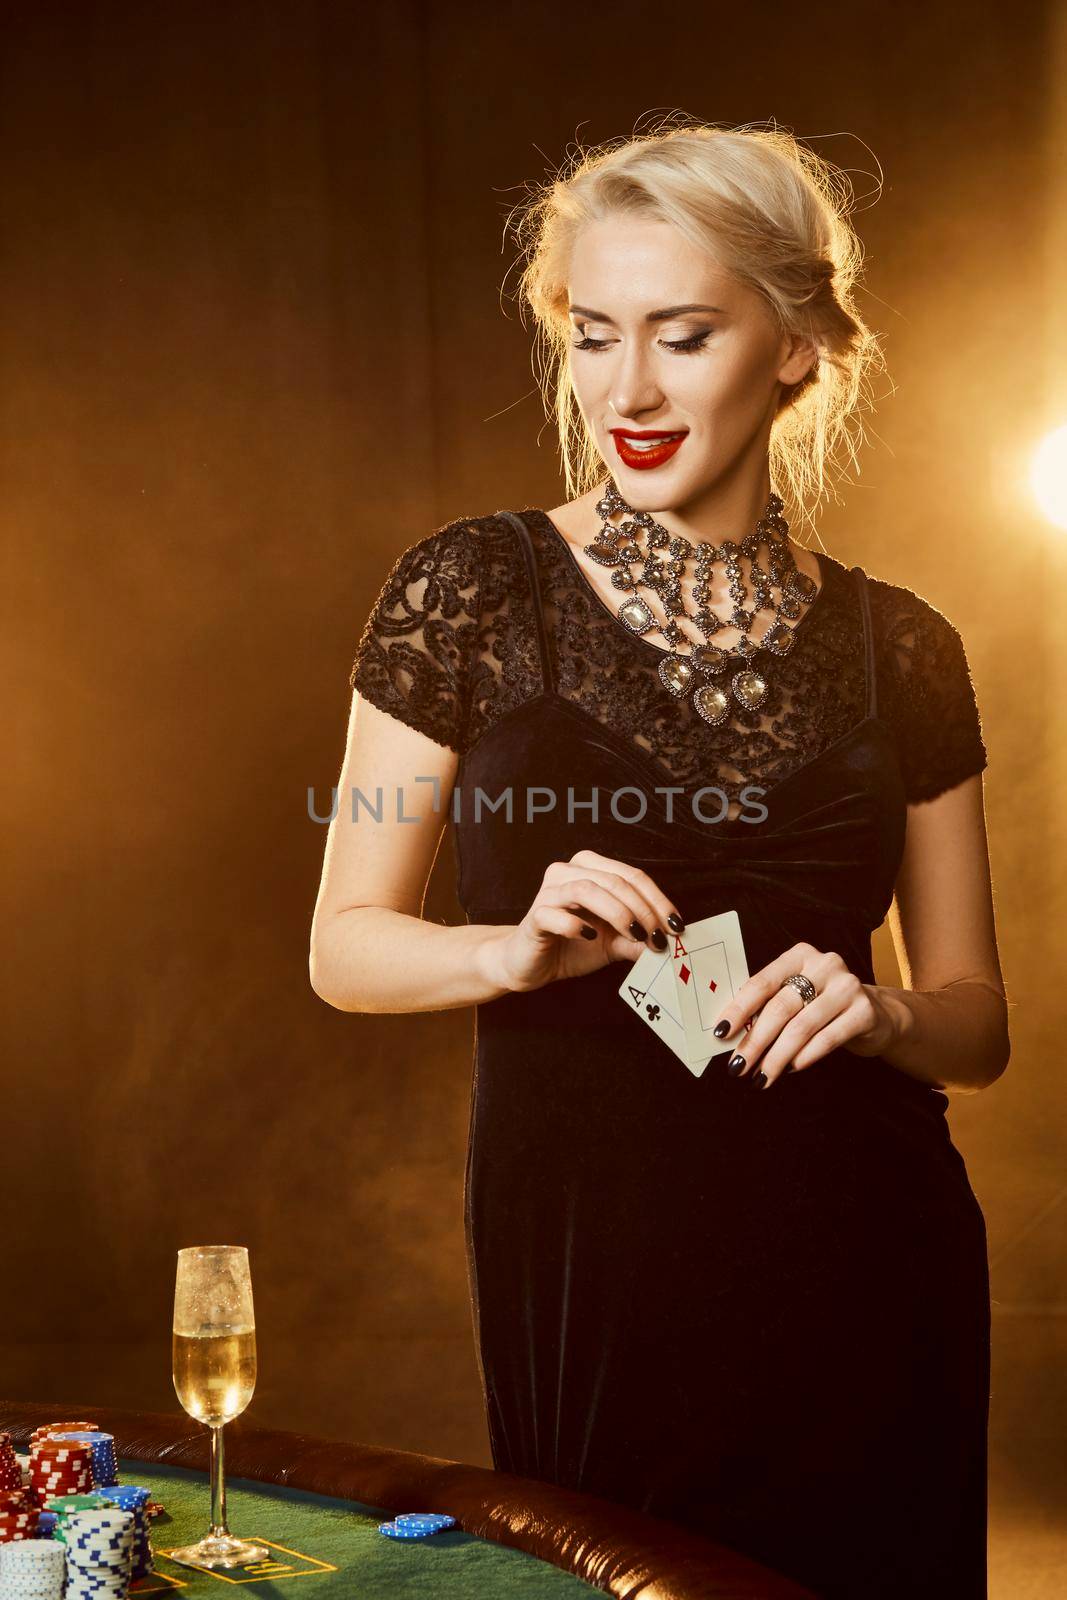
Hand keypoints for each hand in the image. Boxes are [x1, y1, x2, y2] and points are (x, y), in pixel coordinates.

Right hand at [485, 849, 684, 993]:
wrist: (532, 965)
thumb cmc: (574, 946)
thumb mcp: (615, 944)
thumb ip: (639, 939)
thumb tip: (671, 942)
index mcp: (591, 869)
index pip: (633, 876)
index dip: (658, 900)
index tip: (676, 927)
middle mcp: (568, 871)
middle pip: (615, 880)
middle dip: (642, 910)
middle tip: (658, 937)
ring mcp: (549, 891)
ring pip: (588, 890)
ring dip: (618, 914)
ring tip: (635, 936)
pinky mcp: (534, 915)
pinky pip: (556, 913)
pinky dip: (577, 924)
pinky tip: (591, 937)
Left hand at [710, 942, 897, 1088]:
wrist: (876, 1013)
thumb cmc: (822, 1004)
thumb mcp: (797, 995)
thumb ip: (769, 1005)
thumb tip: (731, 1033)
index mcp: (799, 955)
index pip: (761, 982)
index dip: (739, 1009)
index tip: (721, 1032)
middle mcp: (824, 965)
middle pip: (780, 1007)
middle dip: (755, 1041)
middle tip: (738, 1066)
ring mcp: (847, 986)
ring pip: (801, 1027)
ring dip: (777, 1056)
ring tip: (762, 1076)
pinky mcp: (864, 1011)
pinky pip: (826, 1038)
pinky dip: (804, 1057)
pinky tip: (790, 1069)